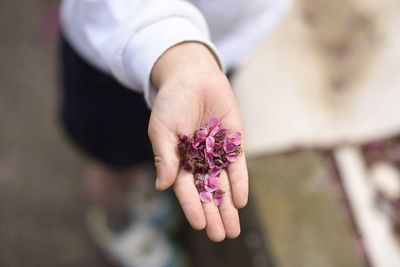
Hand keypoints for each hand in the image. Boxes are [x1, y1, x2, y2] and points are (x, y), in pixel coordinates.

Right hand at [148, 42, 248, 241]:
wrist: (192, 76)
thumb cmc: (172, 102)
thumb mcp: (162, 129)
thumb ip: (164, 157)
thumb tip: (162, 186)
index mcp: (179, 160)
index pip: (186, 189)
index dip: (192, 206)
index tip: (200, 225)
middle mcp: (199, 160)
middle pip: (207, 192)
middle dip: (214, 214)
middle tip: (221, 236)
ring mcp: (217, 152)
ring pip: (223, 184)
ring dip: (228, 206)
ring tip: (233, 229)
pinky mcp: (233, 142)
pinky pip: (237, 165)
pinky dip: (239, 182)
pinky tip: (240, 200)